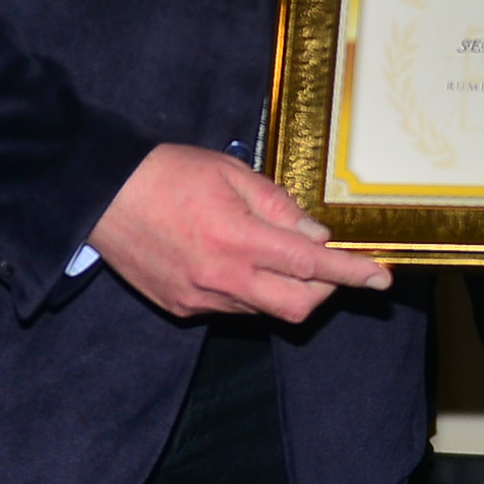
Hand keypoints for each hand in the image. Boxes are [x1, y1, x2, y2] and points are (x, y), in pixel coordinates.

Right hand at [85, 142, 394, 321]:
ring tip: (265, 250)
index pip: (311, 266)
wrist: (101, 196)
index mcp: (237, 239)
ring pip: (264, 310)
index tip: (381, 278)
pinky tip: (230, 260)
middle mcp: (221, 279)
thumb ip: (279, 208)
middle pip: (297, 307)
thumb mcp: (232, 174)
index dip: (352, 273)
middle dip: (323, 290)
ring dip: (282, 288)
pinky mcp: (180, 308)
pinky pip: (231, 308)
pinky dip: (247, 290)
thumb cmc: (169, 173)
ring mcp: (199, 299)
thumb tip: (316, 237)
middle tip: (322, 262)